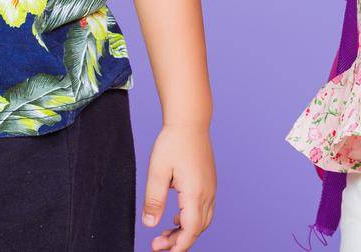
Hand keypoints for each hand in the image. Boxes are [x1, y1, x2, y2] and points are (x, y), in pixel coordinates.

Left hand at [143, 123, 214, 250]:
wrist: (190, 121)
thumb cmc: (173, 142)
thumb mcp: (157, 171)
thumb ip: (154, 200)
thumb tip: (150, 224)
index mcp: (195, 193)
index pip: (190, 230)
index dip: (177, 246)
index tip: (161, 250)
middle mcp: (207, 193)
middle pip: (197, 229)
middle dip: (179, 242)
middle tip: (157, 245)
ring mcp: (210, 188)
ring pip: (202, 221)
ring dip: (185, 232)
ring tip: (165, 235)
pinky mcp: (208, 183)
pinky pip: (203, 210)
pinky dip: (191, 220)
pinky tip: (176, 218)